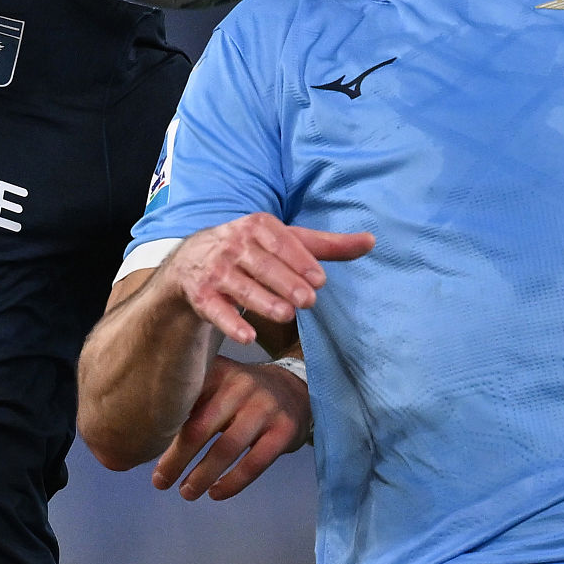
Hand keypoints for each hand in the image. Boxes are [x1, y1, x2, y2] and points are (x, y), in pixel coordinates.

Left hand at [152, 356, 311, 500]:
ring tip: (186, 493)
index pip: (182, 402)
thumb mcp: (217, 383)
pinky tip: (216, 494)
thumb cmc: (242, 395)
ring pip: (226, 448)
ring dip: (202, 476)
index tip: (140, 451)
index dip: (160, 430)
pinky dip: (233, 483)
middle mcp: (241, 385)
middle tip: (159, 482)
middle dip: (176, 459)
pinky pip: (254, 463)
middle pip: (200, 428)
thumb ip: (189, 401)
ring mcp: (265, 407)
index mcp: (217, 372)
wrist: (296, 388)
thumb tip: (140, 435)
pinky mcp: (284, 430)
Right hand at [160, 213, 372, 345]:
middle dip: (286, 282)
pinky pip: (216, 311)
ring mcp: (216, 271)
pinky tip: (248, 337)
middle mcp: (234, 245)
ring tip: (286, 314)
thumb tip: (371, 241)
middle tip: (309, 300)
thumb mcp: (287, 242)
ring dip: (263, 301)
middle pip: (263, 265)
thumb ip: (327, 245)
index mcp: (258, 226)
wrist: (192, 261)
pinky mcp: (202, 296)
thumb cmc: (253, 250)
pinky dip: (231, 323)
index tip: (320, 279)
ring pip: (241, 287)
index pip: (281, 242)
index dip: (299, 260)